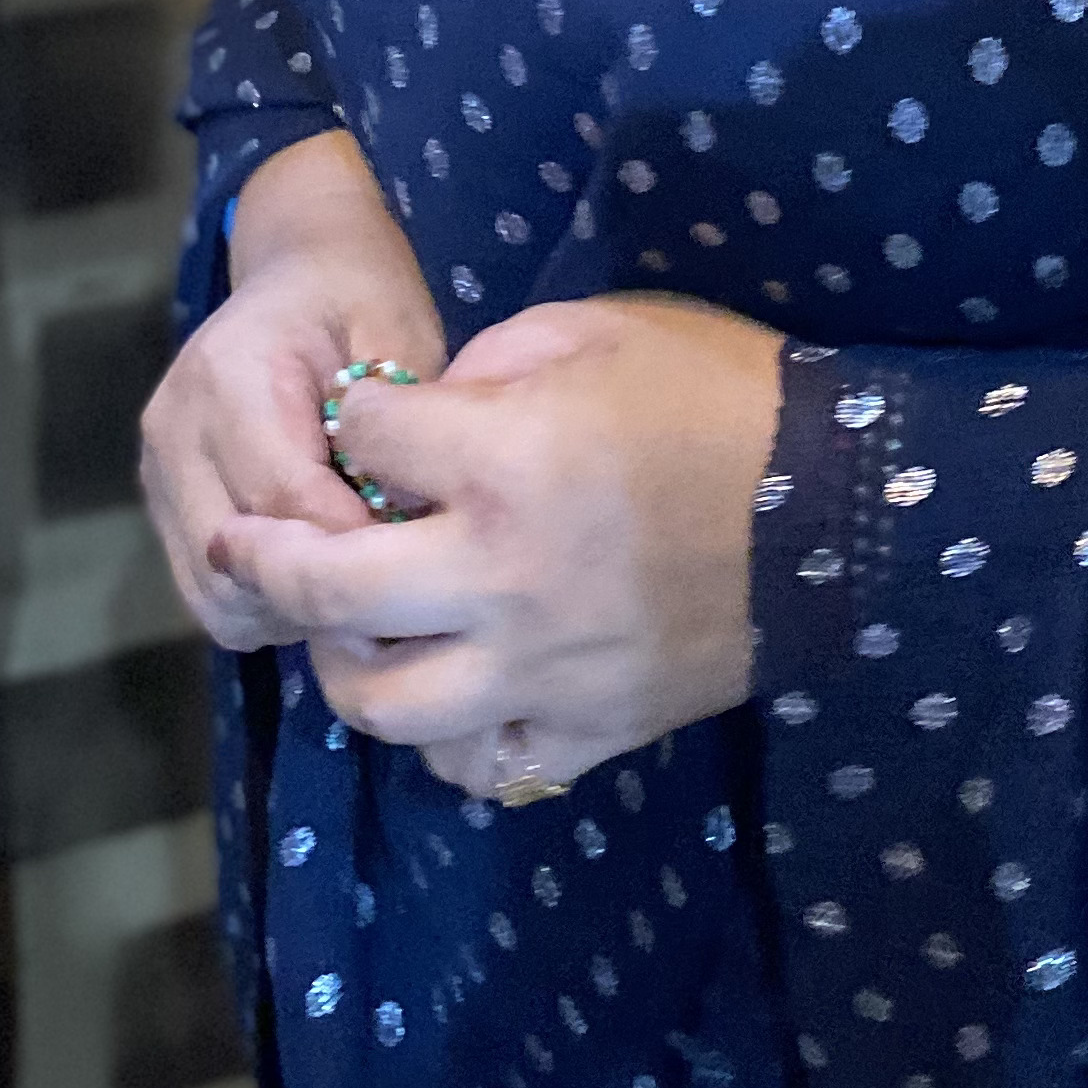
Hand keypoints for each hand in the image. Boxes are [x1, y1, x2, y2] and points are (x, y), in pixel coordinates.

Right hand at [140, 132, 444, 653]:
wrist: (298, 262)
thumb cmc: (360, 291)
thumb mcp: (398, 329)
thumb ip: (399, 421)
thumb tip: (404, 520)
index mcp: (228, 376)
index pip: (286, 500)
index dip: (357, 544)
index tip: (421, 555)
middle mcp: (175, 428)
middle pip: (239, 561)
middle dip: (322, 585)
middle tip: (396, 576)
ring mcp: (158, 469)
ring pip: (215, 593)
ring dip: (289, 603)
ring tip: (359, 571)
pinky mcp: (163, 499)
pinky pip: (205, 589)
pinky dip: (262, 599)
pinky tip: (320, 565)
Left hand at [209, 295, 785, 794]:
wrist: (840, 504)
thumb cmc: (719, 391)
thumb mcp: (602, 325)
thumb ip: (493, 361)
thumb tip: (424, 413)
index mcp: (503, 461)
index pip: (363, 444)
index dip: (355, 419)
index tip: (367, 417)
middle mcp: (501, 577)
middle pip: (331, 595)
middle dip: (270, 562)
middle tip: (247, 546)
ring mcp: (541, 667)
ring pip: (384, 707)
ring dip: (348, 665)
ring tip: (351, 630)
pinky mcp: (587, 726)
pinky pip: (479, 762)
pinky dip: (447, 734)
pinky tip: (450, 689)